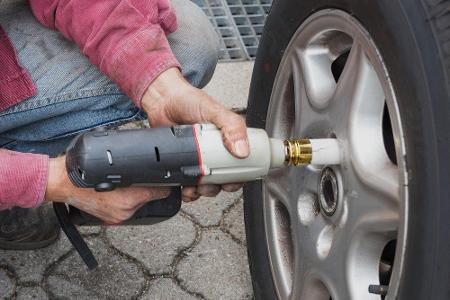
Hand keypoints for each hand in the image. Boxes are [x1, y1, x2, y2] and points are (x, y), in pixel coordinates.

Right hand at [45, 156, 170, 223]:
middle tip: (144, 176)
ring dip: (137, 194)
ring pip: (139, 203)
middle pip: (150, 196)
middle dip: (149, 187)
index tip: (167, 176)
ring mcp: (119, 217)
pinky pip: (127, 209)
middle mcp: (127, 210)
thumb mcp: (112, 158)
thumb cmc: (85, 169)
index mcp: (130, 197)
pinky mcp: (112, 220)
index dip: (165, 183)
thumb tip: (150, 157)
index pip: (161, 192)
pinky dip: (126, 201)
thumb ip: (133, 161)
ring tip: (126, 183)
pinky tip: (119, 192)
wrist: (62, 182)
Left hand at [141, 67, 248, 200]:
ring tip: (194, 188)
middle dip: (217, 188)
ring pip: (204, 185)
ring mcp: (196, 160)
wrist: (162, 100)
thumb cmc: (189, 101)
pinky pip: (184, 183)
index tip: (232, 183)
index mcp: (226, 142)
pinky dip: (185, 190)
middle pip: (222, 180)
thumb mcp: (215, 111)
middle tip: (210, 185)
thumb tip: (242, 150)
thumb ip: (232, 127)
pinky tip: (183, 187)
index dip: (238, 178)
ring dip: (201, 192)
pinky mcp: (180, 164)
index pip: (239, 166)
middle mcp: (213, 153)